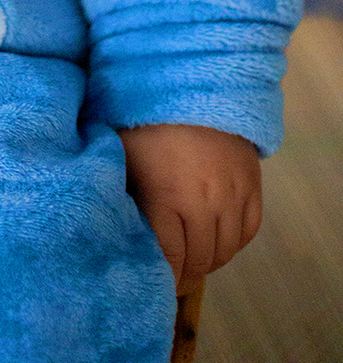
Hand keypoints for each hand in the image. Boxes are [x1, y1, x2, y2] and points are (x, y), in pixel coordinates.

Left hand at [120, 122, 261, 293]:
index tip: (154, 285)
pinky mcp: (253, 184)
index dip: (164, 278)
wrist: (188, 77)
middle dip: (184, 273)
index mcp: (166, 195)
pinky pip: (249, 230)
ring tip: (192, 258)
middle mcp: (204, 201)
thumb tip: (110, 230)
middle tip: (171, 275)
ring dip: (208, 260)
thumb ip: (118, 194)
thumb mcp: (118, 153)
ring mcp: (232, 194)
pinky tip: (216, 239)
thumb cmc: (142, 115)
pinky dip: (233, 242)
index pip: (170, 258)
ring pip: (226, 250)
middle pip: (199, 260)